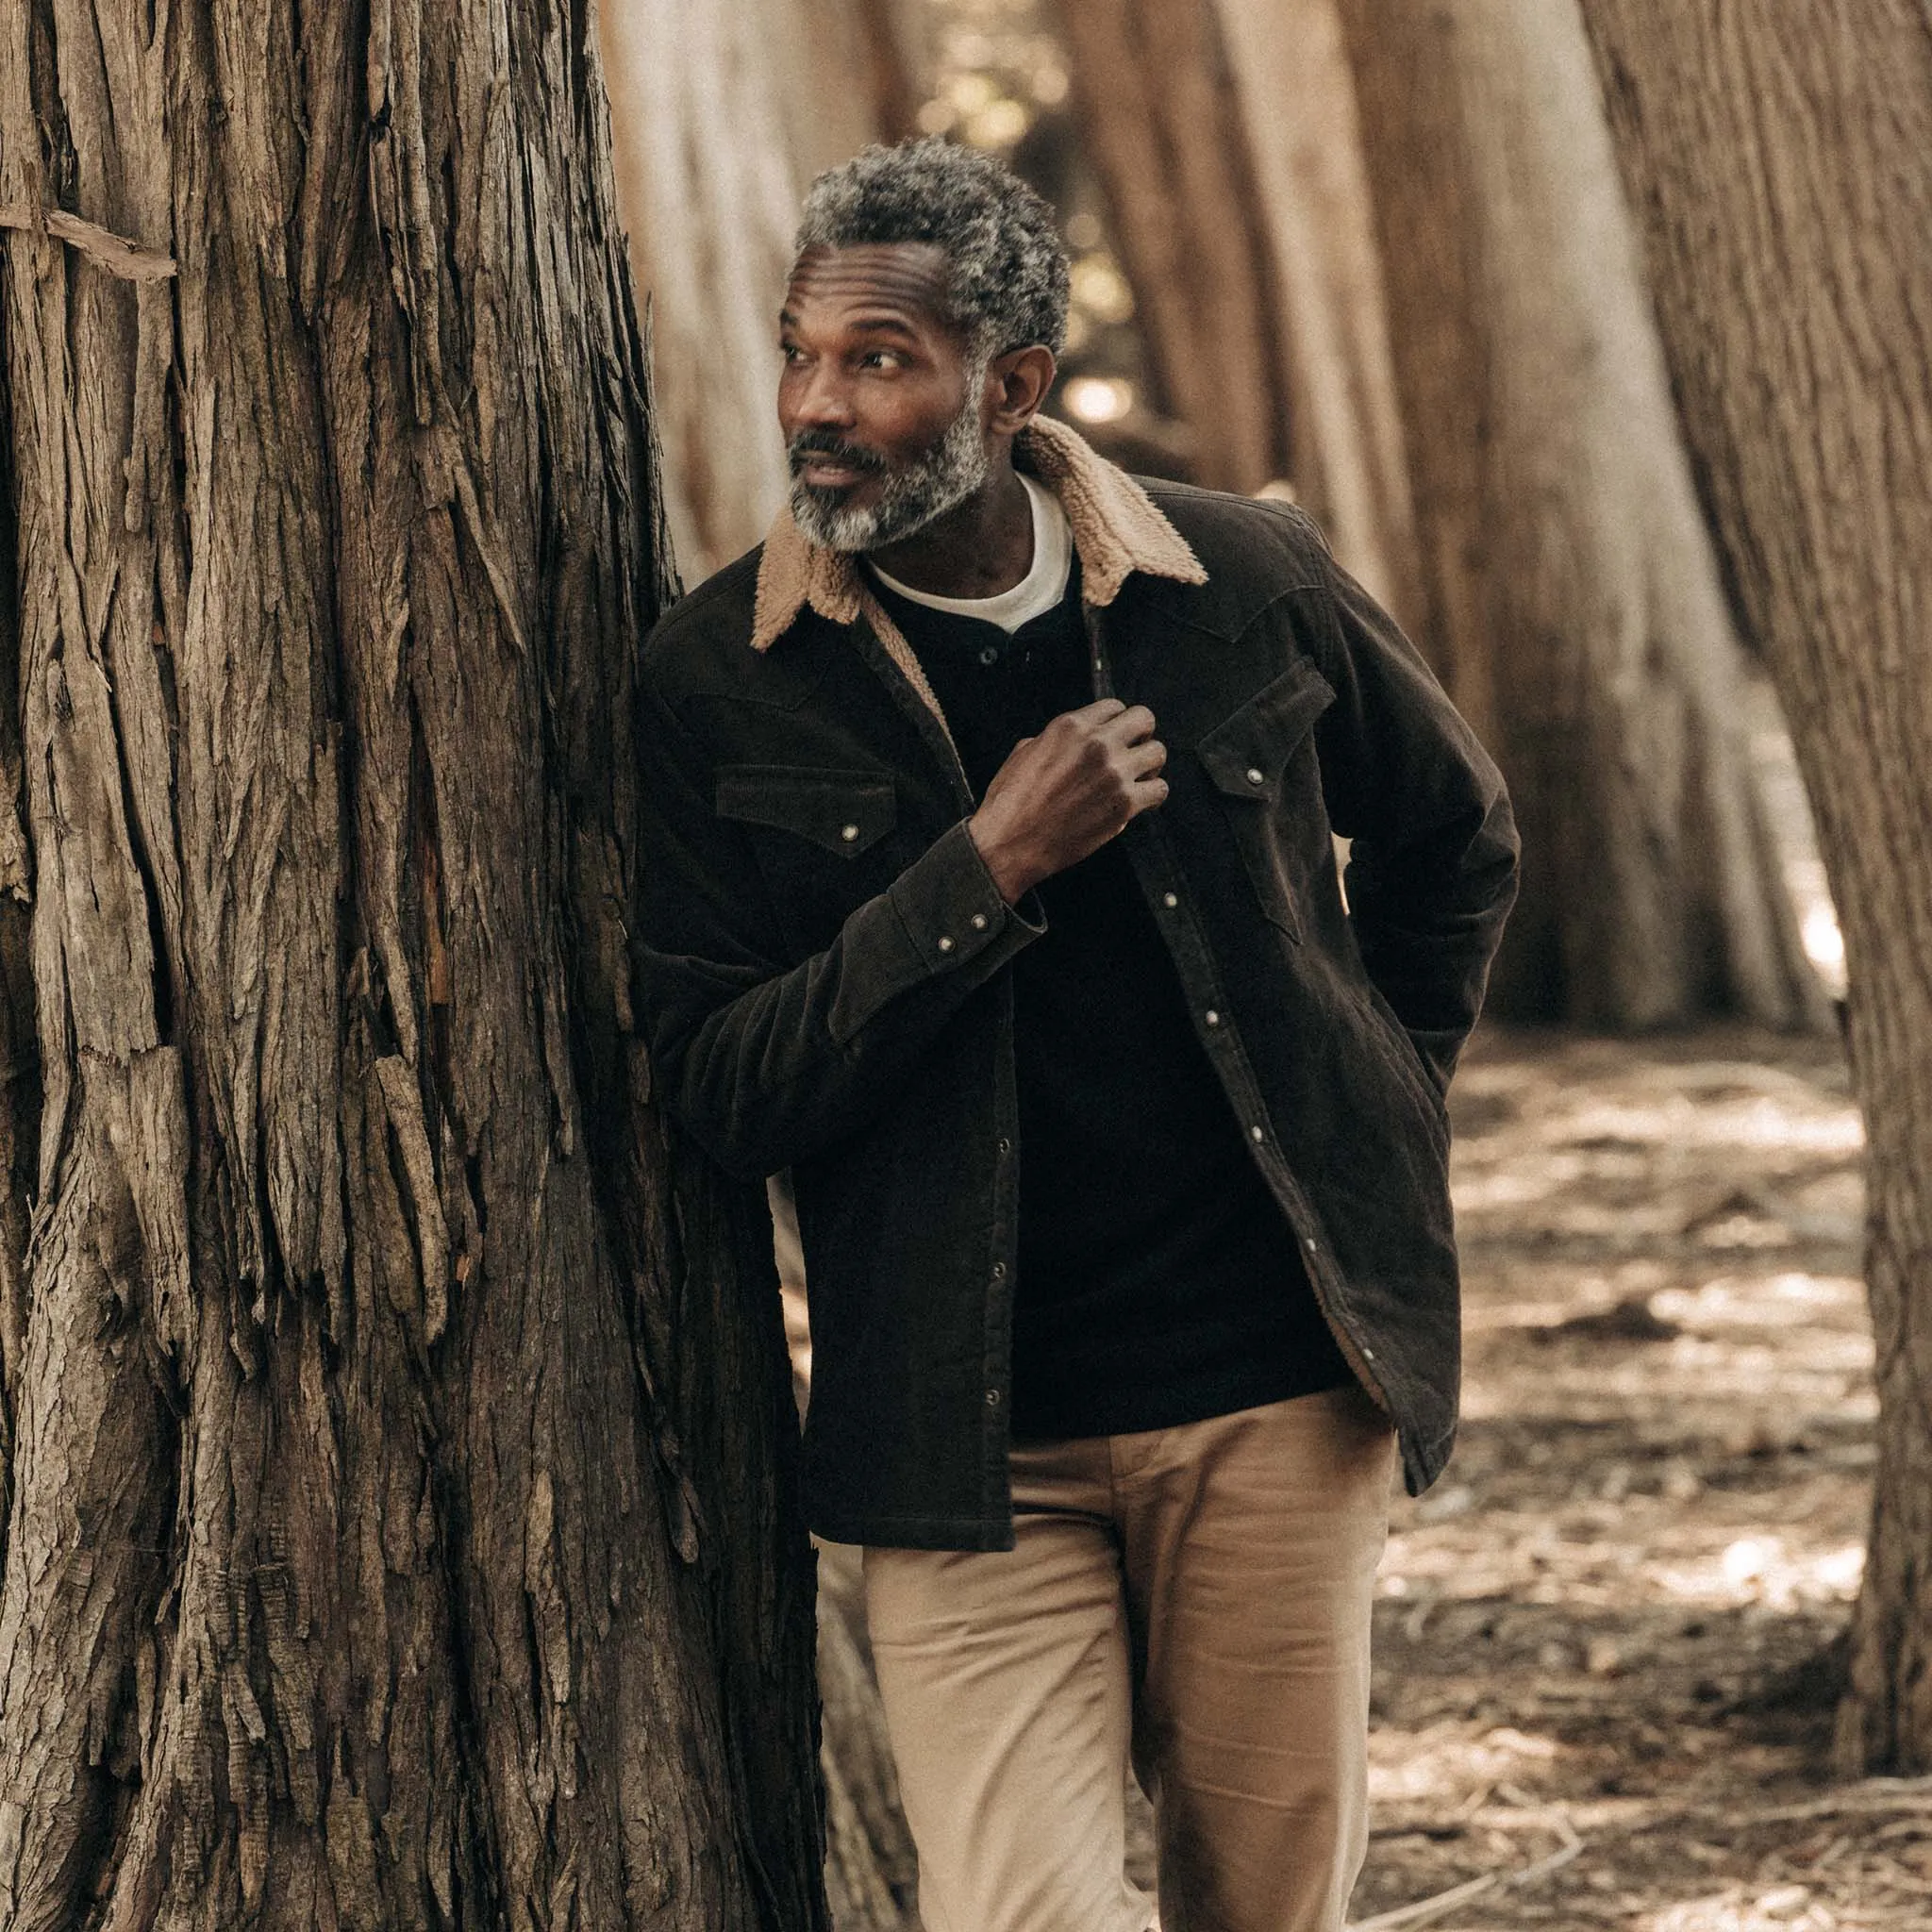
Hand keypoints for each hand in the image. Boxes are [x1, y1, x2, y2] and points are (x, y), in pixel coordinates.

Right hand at [967, 699, 1167, 902]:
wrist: (1012, 842)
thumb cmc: (1011, 803)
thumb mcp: (1024, 753)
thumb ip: (1053, 740)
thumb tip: (1067, 745)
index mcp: (1071, 727)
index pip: (1114, 706)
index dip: (1118, 722)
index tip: (1118, 735)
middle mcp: (1097, 744)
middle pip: (1144, 720)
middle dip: (1142, 735)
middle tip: (1135, 751)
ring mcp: (1114, 773)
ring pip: (1158, 753)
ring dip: (1151, 765)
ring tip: (1140, 778)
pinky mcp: (1125, 804)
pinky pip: (1159, 790)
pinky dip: (1154, 796)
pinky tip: (1143, 802)